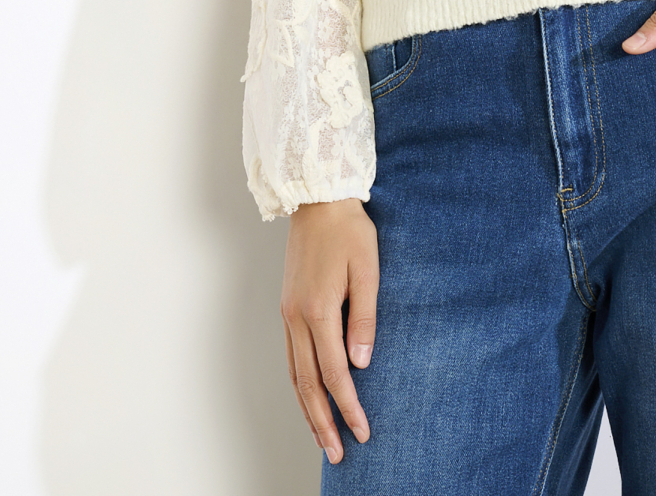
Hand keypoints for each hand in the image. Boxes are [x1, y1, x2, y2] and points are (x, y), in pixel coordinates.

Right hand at [281, 197, 377, 464]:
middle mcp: (297, 318)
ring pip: (295, 375)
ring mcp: (288, 314)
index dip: (349, 406)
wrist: (318, 200)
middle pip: (307, 385)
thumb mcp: (367, 268)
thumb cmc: (348, 230)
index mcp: (317, 310)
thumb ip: (364, 316)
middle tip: (338, 454)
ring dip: (308, 410)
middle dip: (323, 422)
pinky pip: (292, 358)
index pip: (334, 373)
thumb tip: (361, 362)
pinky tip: (309, 396)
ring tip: (323, 437)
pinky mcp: (288, 308)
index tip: (363, 431)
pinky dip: (300, 385)